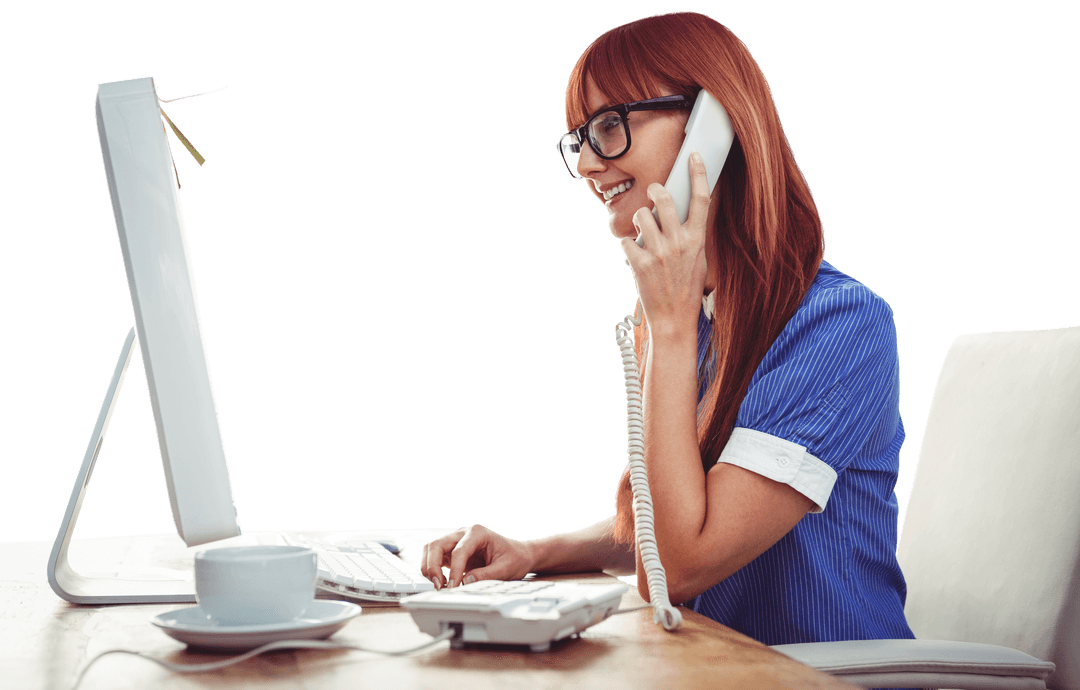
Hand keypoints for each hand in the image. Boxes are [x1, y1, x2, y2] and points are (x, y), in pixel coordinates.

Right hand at [420, 524, 535, 588]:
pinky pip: (435, 557)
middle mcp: (464, 534)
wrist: (519, 554)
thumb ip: (486, 575)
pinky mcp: (453, 552)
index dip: (454, 570)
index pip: (458, 551)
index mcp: (477, 533)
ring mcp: (456, 541)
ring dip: (429, 567)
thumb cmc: (514, 558)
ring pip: (431, 549)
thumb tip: (466, 582)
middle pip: (436, 545)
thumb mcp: (505, 569)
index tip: (454, 586)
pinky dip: (432, 569)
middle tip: (439, 586)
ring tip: (439, 585)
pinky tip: (442, 582)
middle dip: (432, 566)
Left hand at [619, 152, 709, 335]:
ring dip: (639, 221)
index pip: (702, 199)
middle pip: (665, 199)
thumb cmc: (686, 289)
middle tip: (653, 193)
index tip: (694, 157)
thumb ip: (689, 235)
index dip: (699, 174)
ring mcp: (659, 253)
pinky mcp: (640, 264)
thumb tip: (679, 213)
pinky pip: (626, 241)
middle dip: (655, 190)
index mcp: (697, 240)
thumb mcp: (697, 259)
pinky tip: (635, 257)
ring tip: (643, 235)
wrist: (674, 320)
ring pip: (641, 216)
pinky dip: (628, 247)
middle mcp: (679, 243)